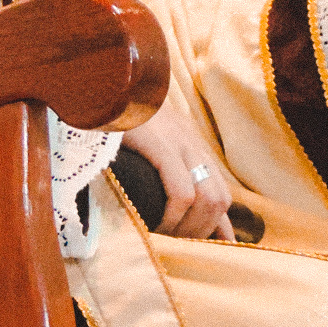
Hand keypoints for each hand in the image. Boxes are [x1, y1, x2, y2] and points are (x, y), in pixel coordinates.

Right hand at [120, 104, 233, 240]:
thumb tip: (167, 199)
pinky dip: (174, 214)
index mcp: (191, 146)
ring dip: (188, 228)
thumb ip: (160, 163)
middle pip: (219, 199)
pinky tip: (156, 223)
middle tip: (175, 247)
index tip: (210, 250)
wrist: (107, 75)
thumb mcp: (146, 138)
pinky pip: (181, 189)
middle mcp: (192, 145)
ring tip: (165, 238)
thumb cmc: (118, 112)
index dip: (219, 227)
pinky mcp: (160, 143)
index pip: (220, 193)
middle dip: (201, 232)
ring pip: (206, 198)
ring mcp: (179, 143)